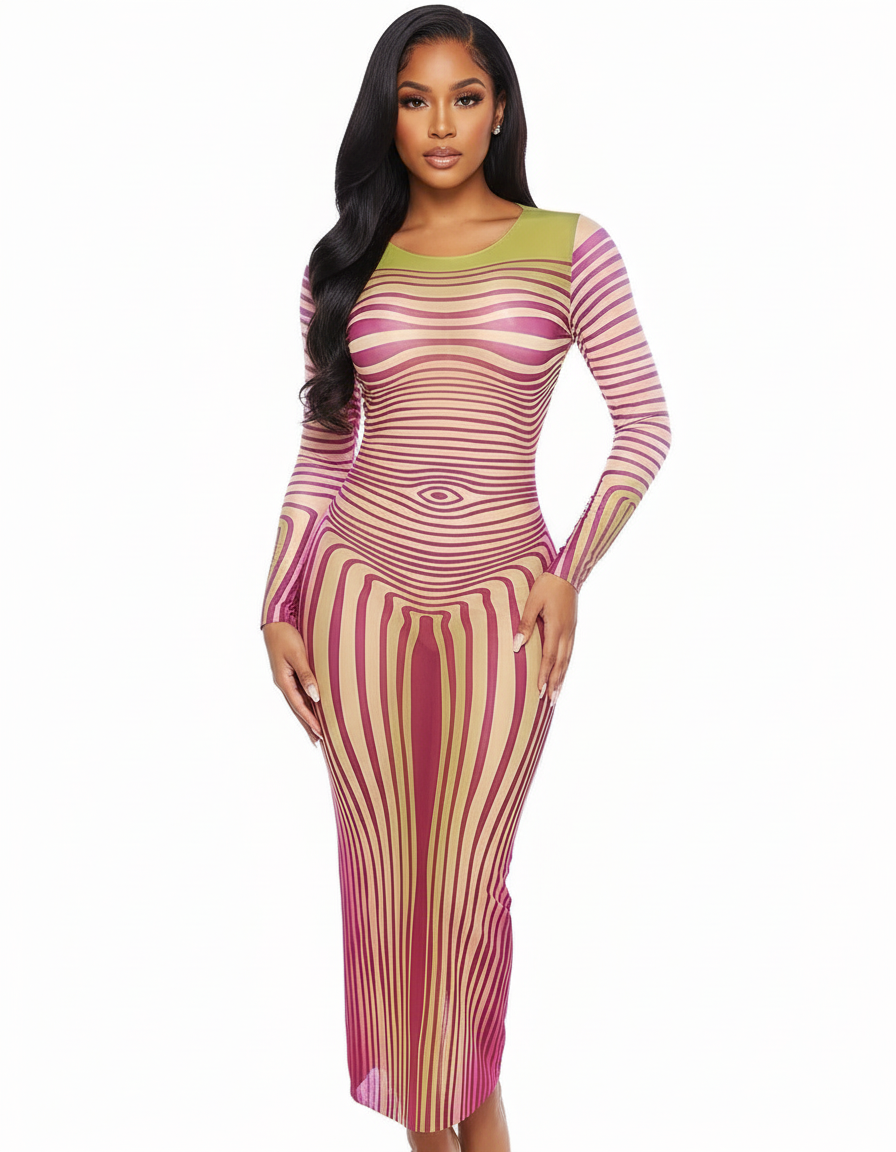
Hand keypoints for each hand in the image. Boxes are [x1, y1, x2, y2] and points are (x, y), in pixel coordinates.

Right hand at [262, 621, 323, 746]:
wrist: (275, 622)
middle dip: (307, 725)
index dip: (310, 720)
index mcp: (283, 681)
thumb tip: (315, 696)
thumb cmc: (286, 636)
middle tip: (318, 742)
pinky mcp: (289, 672)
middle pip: (297, 709)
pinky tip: (312, 707)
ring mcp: (286, 678)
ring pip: (298, 702)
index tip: (320, 733)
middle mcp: (283, 683)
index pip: (299, 706)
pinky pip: (299, 692)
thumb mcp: (297, 655)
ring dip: (306, 717)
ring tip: (315, 731)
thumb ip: (306, 675)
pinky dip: (306, 703)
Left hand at [514, 572, 577, 705]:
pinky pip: (570, 652)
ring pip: (567, 660)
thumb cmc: (548, 585)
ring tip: (557, 693)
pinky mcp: (572, 628)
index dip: (543, 675)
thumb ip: (525, 623)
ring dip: (562, 678)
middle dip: (555, 683)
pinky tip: (563, 671)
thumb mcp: (532, 602)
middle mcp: (566, 633)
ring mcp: (571, 631)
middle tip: (551, 701)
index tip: (539, 691)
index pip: (549, 658)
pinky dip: (566, 665)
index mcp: (556, 628)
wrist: (568, 573)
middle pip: (561, 664)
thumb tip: (517, 646)